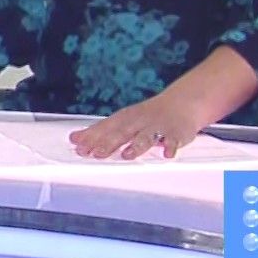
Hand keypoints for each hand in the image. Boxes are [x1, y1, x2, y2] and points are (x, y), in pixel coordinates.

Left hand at [67, 89, 205, 159]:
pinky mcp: (176, 133)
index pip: (105, 128)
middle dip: (108, 142)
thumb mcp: (123, 120)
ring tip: (127, 155)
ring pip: (146, 136)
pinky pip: (173, 140)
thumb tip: (75, 139)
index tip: (78, 146)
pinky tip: (167, 153)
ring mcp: (157, 127)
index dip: (91, 137)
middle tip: (96, 153)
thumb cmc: (147, 115)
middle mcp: (139, 122)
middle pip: (122, 133)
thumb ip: (101, 131)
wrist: (182, 102)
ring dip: (136, 145)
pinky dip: (170, 146)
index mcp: (125, 119)